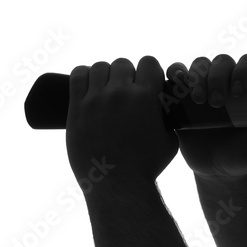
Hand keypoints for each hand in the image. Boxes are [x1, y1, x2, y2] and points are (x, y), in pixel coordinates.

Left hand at [66, 56, 178, 186]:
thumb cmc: (146, 166)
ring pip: (99, 67)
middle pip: (122, 63)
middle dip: (127, 74)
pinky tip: (88, 85)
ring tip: (107, 88)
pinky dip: (83, 76)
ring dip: (105, 75)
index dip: (149, 70)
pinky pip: (76, 77)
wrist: (118, 185)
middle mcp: (119, 94)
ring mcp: (95, 100)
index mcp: (146, 97)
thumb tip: (167, 109)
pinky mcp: (76, 109)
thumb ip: (168, 119)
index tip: (147, 80)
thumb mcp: (169, 140)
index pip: (148, 62)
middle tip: (127, 89)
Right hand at [165, 54, 246, 178]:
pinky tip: (177, 86)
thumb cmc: (245, 155)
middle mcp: (227, 81)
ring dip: (197, 77)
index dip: (244, 70)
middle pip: (222, 62)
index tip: (239, 91)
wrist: (217, 169)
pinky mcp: (182, 95)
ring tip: (199, 100)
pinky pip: (176, 75)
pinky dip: (175, 74)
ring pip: (199, 64)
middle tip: (216, 102)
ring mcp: (204, 85)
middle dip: (218, 77)